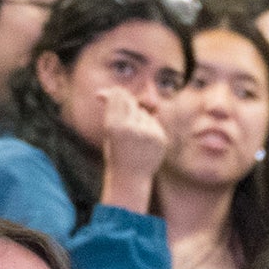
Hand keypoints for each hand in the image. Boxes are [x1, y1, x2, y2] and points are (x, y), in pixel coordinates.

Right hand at [95, 86, 171, 211]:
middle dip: (126, 104)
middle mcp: (131, 128)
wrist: (131, 177)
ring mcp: (148, 133)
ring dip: (138, 118)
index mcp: (114, 126)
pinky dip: (148, 127)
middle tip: (122, 115)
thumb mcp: (109, 131)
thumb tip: (109, 91)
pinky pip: (153, 123)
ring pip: (143, 113)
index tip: (108, 94)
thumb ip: (113, 111)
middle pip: (131, 102)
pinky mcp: (160, 138)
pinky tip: (143, 142)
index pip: (117, 96)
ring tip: (133, 138)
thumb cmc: (115, 152)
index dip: (114, 93)